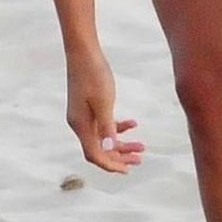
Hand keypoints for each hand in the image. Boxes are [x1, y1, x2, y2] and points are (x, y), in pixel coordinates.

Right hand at [65, 47, 144, 172]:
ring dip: (121, 143)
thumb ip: (106, 125)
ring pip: (102, 138)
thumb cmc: (94, 74)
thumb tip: (109, 147)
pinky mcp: (87, 107)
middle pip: (99, 149)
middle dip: (120, 156)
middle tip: (140, 159)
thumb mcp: (104, 101)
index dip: (111, 164)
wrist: (83, 52)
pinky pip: (103, 124)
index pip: (94, 154)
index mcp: (80, 125)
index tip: (128, 170)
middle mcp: (79, 124)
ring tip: (142, 146)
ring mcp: (82, 116)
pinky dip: (117, 127)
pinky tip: (133, 123)